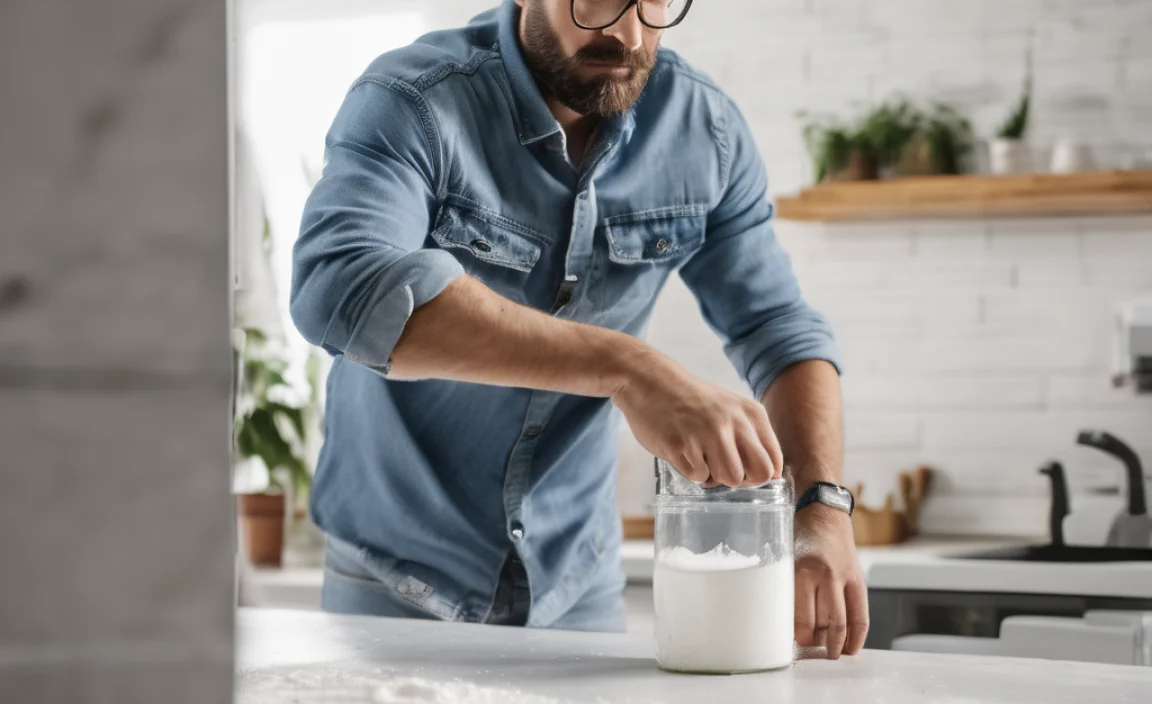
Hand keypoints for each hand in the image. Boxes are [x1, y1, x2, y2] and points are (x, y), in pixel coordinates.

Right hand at [610, 350, 781, 486]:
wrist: (649, 381)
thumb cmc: (690, 400)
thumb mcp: (729, 409)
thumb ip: (750, 437)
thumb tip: (769, 475)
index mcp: (750, 413)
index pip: (772, 462)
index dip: (758, 474)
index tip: (741, 469)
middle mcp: (734, 421)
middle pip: (759, 474)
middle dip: (741, 479)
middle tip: (723, 468)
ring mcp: (708, 433)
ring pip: (730, 478)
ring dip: (715, 476)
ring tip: (700, 457)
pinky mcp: (683, 445)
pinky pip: (699, 477)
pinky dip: (690, 470)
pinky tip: (681, 450)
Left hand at [794, 502, 867, 658]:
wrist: (824, 515)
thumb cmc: (799, 540)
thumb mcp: (786, 563)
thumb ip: (790, 593)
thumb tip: (793, 629)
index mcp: (801, 571)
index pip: (801, 618)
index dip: (798, 638)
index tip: (794, 646)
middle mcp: (825, 576)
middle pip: (824, 623)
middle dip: (818, 645)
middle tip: (812, 655)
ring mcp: (845, 578)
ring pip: (843, 622)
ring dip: (836, 643)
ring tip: (828, 653)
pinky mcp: (859, 581)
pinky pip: (861, 616)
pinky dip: (857, 636)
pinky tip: (850, 648)